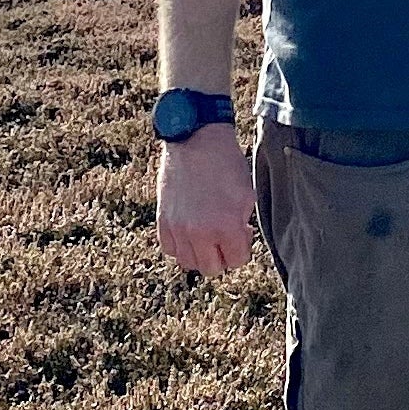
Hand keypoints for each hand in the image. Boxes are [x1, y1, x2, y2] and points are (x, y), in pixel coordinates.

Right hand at [156, 130, 257, 277]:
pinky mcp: (162, 221)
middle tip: (224, 236)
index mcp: (226, 227)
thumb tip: (236, 243)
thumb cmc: (226, 165)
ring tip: (206, 233)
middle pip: (211, 269)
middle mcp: (199, 233)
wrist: (196, 140)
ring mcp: (177, 229)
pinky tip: (189, 230)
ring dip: (200, 253)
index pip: (236, 261)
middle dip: (221, 255)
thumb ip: (242, 226)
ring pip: (188, 262)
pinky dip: (180, 245)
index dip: (242, 248)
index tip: (241, 232)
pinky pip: (170, 249)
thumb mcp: (247, 196)